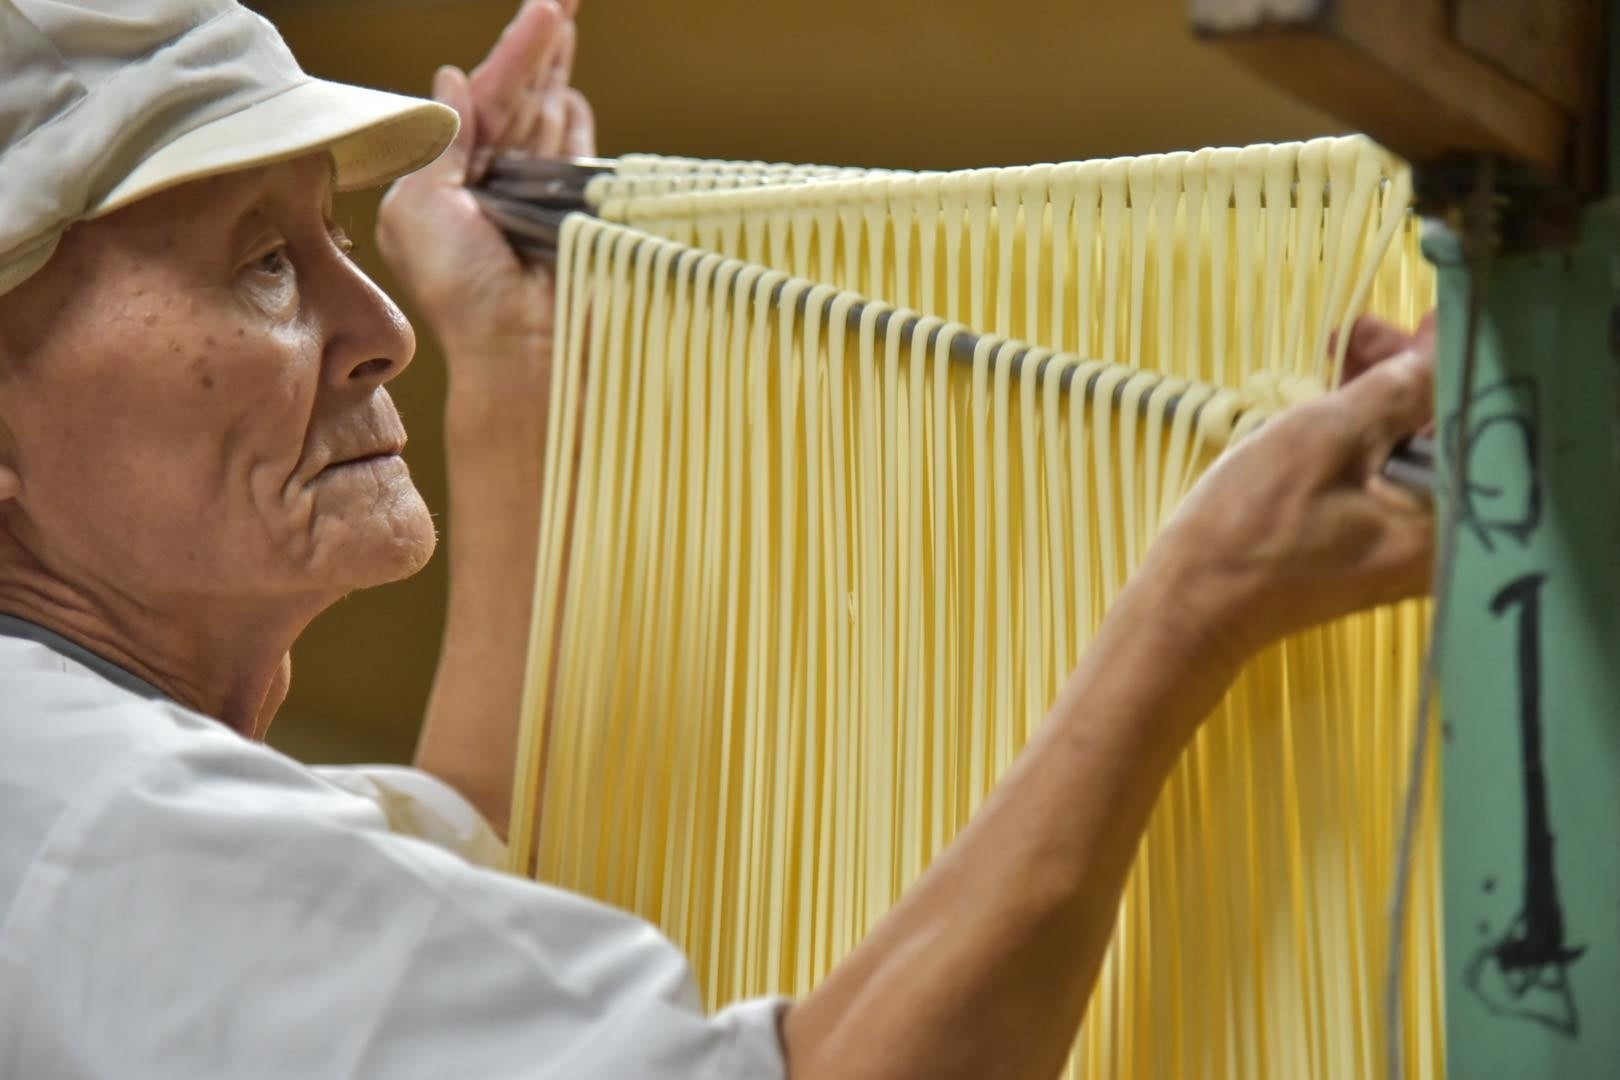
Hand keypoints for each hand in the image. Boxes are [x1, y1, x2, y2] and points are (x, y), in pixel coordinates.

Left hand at [376, 0, 593, 373]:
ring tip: (569, 21)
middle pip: (516, 101)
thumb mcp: (422, 210)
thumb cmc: (462, 292)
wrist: (523, 354)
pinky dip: (576, 129)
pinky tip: (574, 97)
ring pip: (547, 122)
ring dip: (557, 73)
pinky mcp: (572, 223)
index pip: (480, 102)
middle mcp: (489, 187)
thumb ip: (440, 145)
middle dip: (539, 49)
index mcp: (445, 183)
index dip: (511, 55)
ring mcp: (533, 204)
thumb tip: (450, 81)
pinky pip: (575, 162)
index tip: (543, 10)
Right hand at [1145, 313, 1436, 671]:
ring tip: (1343, 350)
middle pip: (1445, 436)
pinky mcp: (1371, 548)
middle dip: (1409, 375)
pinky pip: (1385, 479)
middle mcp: (1440, 540)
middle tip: (1365, 330)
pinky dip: (1366, 437)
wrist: (1192, 603)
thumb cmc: (1250, 525)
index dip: (1453, 360)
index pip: (1475, 421)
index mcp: (1443, 519)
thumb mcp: (1320, 439)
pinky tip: (1337, 399)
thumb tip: (1438, 351)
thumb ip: (1391, 390)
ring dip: (1382, 399)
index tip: (1424, 318)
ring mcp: (1404, 548)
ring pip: (1412, 453)